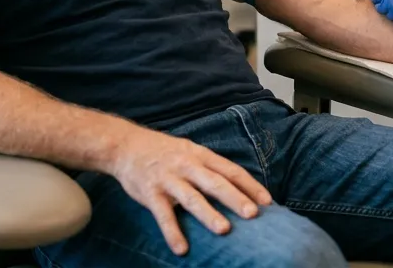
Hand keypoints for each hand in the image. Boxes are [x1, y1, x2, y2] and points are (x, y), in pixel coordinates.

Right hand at [108, 126, 272, 254]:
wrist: (125, 145)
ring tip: (224, 230)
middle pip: (215, 182)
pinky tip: (181, 248)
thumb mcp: (190, 151)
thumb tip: (237, 187)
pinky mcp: (150, 192)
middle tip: (253, 214)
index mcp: (200, 155)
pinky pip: (163, 214)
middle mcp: (187, 165)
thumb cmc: (163, 151)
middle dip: (235, 198)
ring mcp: (168, 179)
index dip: (249, 185)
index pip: (230, 170)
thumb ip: (209, 167)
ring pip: (192, 197)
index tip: (267, 201)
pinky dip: (172, 232)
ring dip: (208, 214)